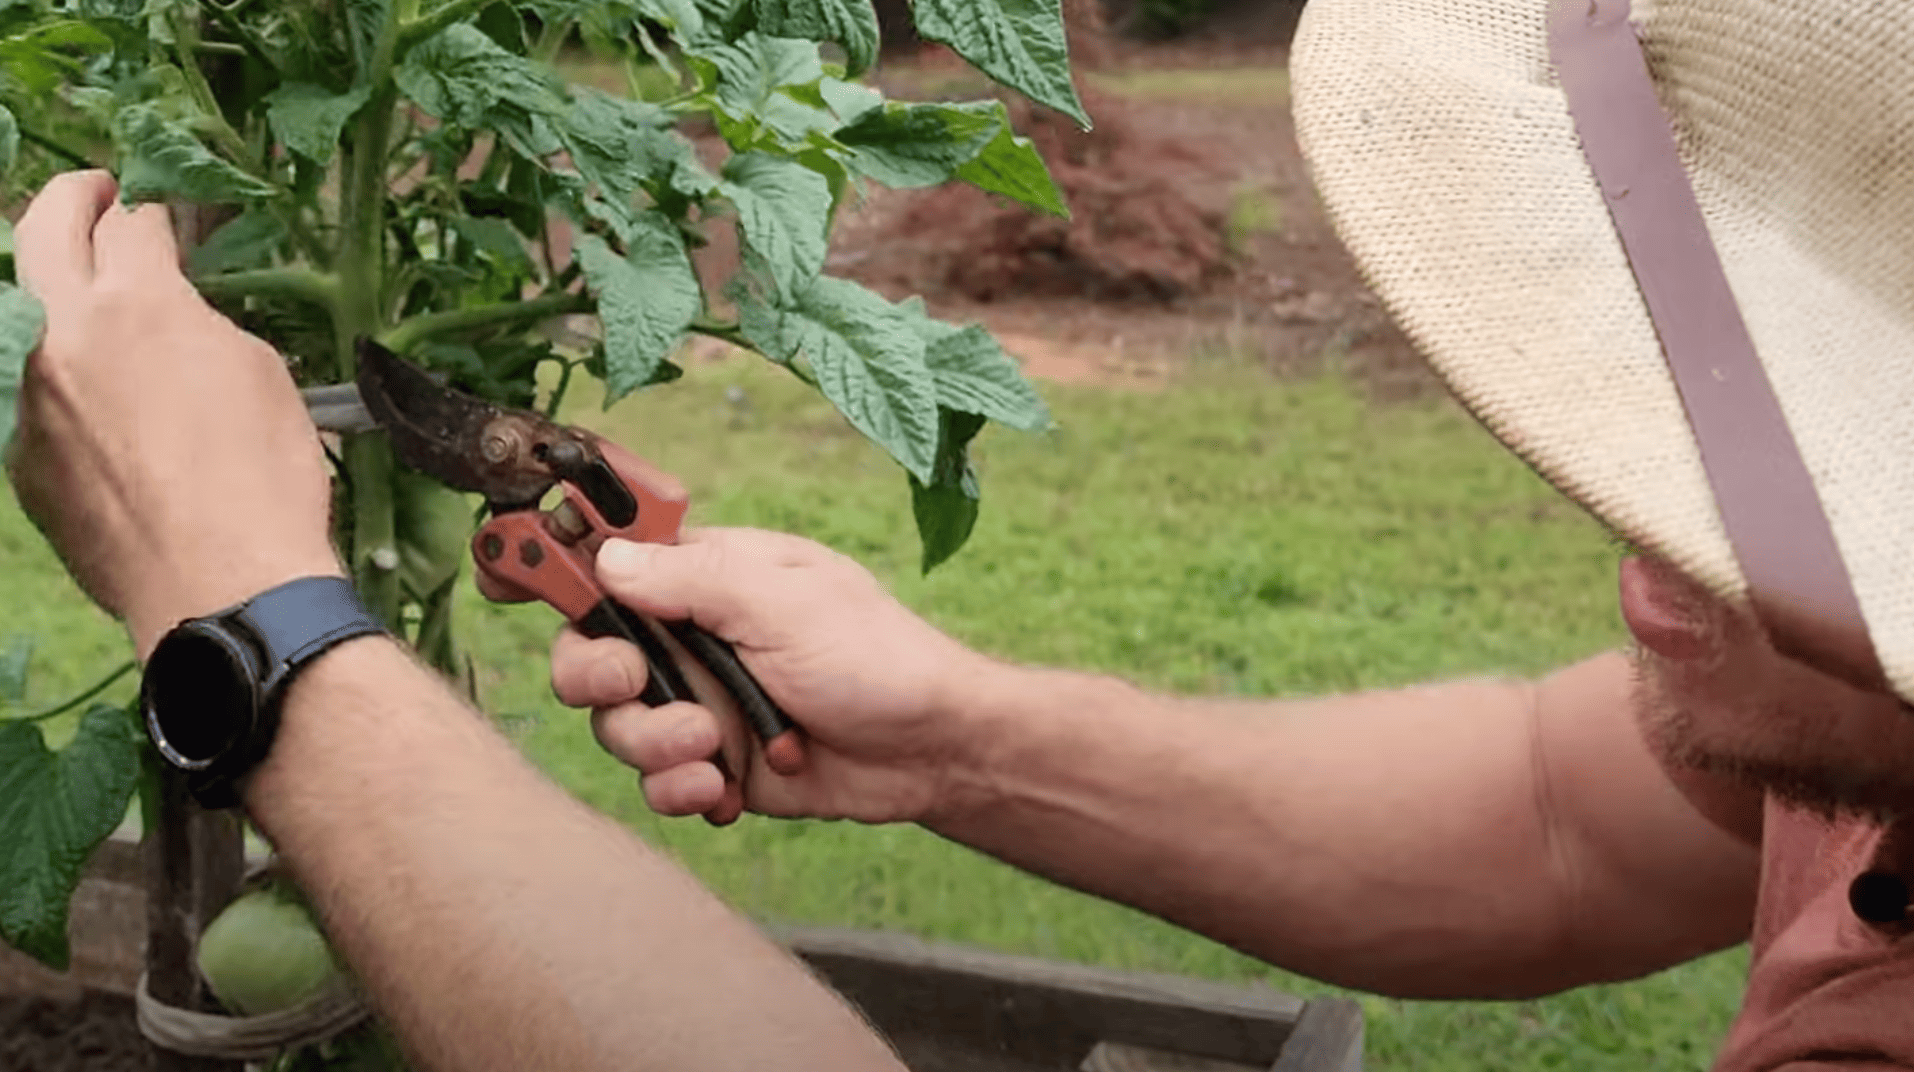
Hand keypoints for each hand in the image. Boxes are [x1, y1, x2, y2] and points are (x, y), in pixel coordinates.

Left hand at [6, 172, 341, 658]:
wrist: (221, 587)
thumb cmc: (267, 478)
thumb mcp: (259, 375)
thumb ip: (199, 326)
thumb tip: (176, 318)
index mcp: (137, 306)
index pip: (131, 224)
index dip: (153, 213)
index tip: (164, 218)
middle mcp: (61, 335)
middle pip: (39, 231)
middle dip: (70, 202)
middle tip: (96, 198)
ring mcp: (27, 398)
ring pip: (24, 317)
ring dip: (58, 299)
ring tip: (94, 309)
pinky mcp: (19, 458)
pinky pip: (28, 396)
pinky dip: (59, 384)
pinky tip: (101, 413)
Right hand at [542, 528, 1001, 826]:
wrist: (929, 749)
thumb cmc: (875, 654)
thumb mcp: (784, 599)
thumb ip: (692, 578)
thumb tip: (610, 557)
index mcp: (705, 577)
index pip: (609, 558)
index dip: (550, 562)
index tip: (504, 571)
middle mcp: (689, 637)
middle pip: (587, 652)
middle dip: (595, 675)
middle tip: (631, 684)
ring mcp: (697, 702)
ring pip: (615, 726)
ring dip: (651, 743)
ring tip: (711, 747)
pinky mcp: (713, 764)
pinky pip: (658, 782)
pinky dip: (680, 790)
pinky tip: (724, 788)